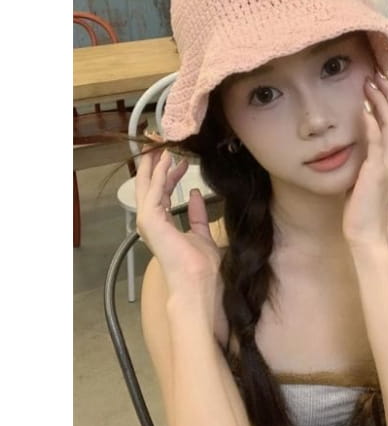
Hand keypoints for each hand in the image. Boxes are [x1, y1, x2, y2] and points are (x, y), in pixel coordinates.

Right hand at [135, 148, 227, 343]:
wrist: (198, 282)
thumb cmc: (201, 266)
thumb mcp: (202, 232)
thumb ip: (197, 214)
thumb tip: (196, 194)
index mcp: (162, 225)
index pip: (161, 193)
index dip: (167, 174)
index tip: (178, 159)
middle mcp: (152, 222)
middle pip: (149, 186)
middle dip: (153, 163)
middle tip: (160, 142)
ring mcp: (148, 222)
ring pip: (147, 185)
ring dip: (153, 164)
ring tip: (161, 144)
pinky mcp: (150, 221)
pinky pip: (153, 191)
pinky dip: (158, 174)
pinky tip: (166, 160)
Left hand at [343, 71, 387, 246]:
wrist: (367, 233)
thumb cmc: (363, 209)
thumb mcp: (365, 179)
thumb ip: (366, 161)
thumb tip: (357, 147)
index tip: (379, 84)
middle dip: (387, 93)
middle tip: (376, 73)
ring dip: (380, 102)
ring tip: (370, 82)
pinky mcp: (377, 171)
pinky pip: (377, 142)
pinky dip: (372, 124)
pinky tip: (365, 109)